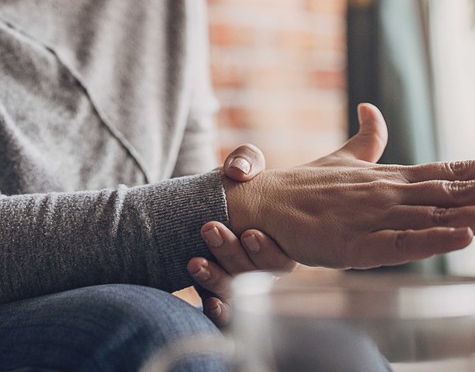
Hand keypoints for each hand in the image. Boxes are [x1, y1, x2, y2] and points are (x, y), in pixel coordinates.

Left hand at [188, 144, 297, 324]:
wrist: (209, 203)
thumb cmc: (235, 186)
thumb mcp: (242, 166)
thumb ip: (245, 160)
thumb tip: (238, 171)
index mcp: (278, 242)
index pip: (280, 258)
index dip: (267, 252)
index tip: (250, 234)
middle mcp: (263, 267)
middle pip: (256, 276)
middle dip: (233, 256)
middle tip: (210, 230)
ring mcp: (242, 282)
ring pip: (237, 295)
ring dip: (217, 280)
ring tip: (194, 262)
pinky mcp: (218, 293)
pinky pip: (224, 313)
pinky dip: (217, 310)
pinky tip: (208, 302)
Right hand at [223, 103, 474, 269]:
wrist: (261, 203)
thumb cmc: (303, 187)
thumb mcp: (341, 162)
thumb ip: (366, 140)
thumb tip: (372, 107)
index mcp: (392, 178)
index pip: (450, 171)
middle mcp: (391, 194)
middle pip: (457, 192)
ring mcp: (376, 217)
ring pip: (440, 217)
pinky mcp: (357, 244)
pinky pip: (402, 245)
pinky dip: (434, 242)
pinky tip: (463, 238)